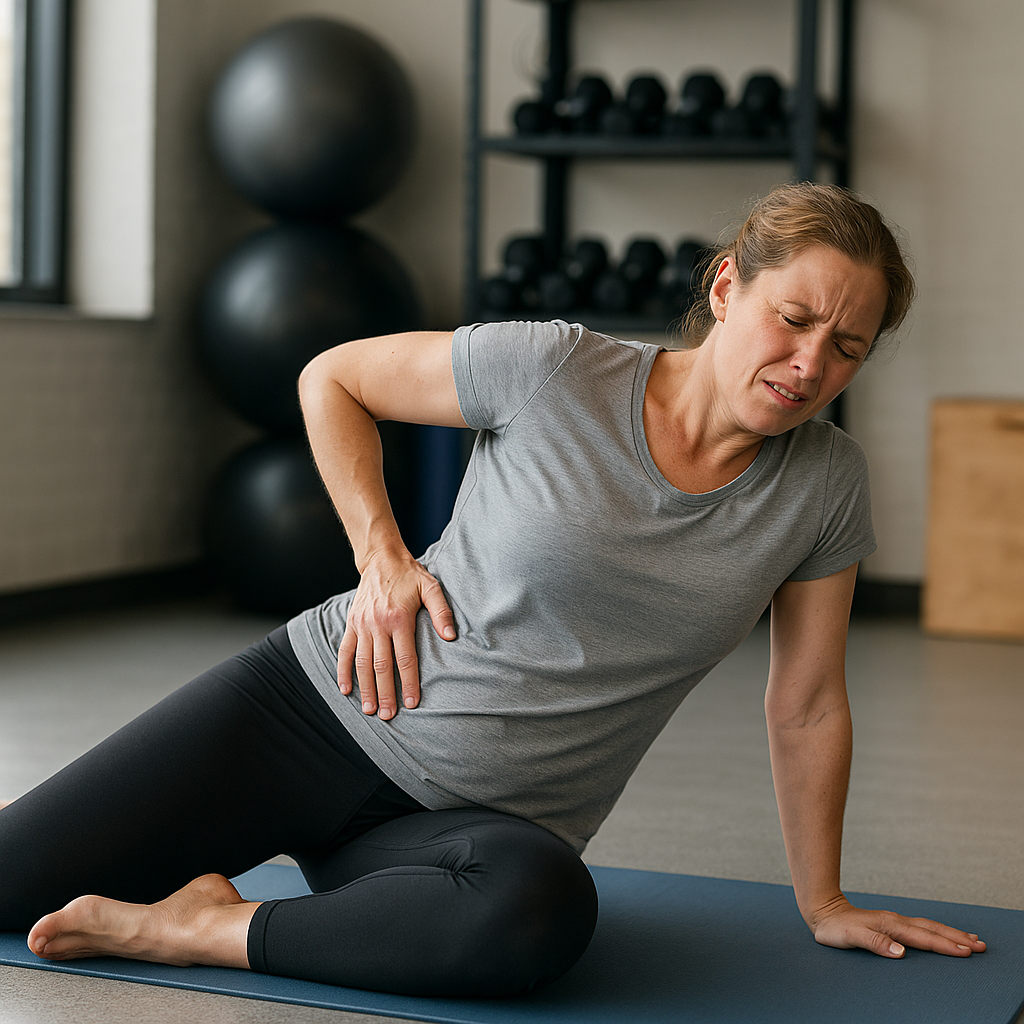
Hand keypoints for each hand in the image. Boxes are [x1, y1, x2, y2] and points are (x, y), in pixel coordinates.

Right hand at [338, 550, 455, 719]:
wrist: (381, 558)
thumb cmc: (410, 575)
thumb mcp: (431, 587)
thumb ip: (441, 612)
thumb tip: (451, 637)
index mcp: (399, 618)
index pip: (405, 658)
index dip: (408, 682)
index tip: (411, 703)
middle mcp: (378, 624)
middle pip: (381, 666)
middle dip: (386, 693)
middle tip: (389, 716)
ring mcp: (361, 624)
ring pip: (362, 663)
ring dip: (365, 688)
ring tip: (369, 710)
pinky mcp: (351, 623)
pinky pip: (345, 651)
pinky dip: (343, 671)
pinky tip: (345, 690)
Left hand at [811, 895, 985, 958]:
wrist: (824, 911)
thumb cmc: (836, 928)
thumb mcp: (851, 937)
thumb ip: (876, 944)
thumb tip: (901, 952)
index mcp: (890, 926)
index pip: (923, 938)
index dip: (945, 945)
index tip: (966, 952)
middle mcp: (896, 922)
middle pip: (932, 930)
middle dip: (956, 938)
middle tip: (980, 946)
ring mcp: (895, 922)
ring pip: (929, 927)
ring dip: (950, 933)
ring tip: (971, 939)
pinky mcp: (892, 924)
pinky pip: (921, 928)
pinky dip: (937, 931)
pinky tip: (942, 934)